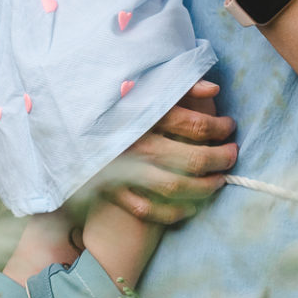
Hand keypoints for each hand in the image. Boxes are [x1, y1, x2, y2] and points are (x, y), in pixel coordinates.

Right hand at [96, 80, 237, 223]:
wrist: (64, 120)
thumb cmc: (112, 101)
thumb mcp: (143, 84)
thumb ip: (179, 85)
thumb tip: (214, 90)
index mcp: (144, 114)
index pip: (195, 126)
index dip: (220, 128)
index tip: (229, 127)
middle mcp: (136, 144)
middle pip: (191, 159)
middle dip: (220, 159)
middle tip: (232, 155)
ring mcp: (123, 170)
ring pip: (174, 188)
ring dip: (204, 187)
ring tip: (219, 180)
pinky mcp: (112, 190)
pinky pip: (148, 210)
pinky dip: (173, 213)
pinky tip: (191, 207)